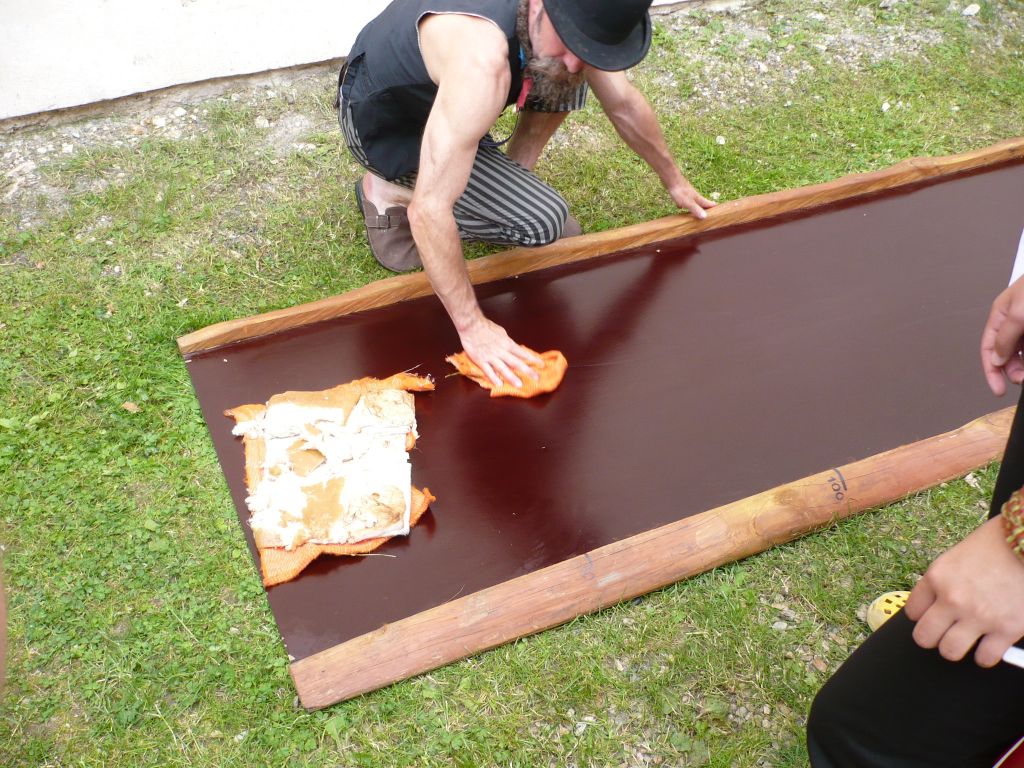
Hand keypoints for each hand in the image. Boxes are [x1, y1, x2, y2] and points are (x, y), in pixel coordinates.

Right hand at [458, 317, 541, 387]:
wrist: (471, 325)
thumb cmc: (486, 327)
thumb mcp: (501, 333)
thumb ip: (507, 342)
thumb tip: (514, 348)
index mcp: (507, 344)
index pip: (522, 353)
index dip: (532, 359)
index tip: (541, 365)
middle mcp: (501, 351)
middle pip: (516, 363)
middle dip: (528, 371)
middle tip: (537, 378)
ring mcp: (491, 357)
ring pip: (503, 369)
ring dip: (512, 377)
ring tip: (519, 385)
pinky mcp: (480, 360)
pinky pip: (488, 371)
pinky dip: (494, 378)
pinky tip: (499, 384)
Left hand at [667, 179, 716, 220]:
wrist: (671, 179)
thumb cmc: (680, 191)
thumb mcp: (688, 203)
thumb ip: (696, 209)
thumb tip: (705, 217)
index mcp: (698, 198)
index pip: (708, 203)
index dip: (714, 207)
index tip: (720, 211)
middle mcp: (694, 196)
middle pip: (702, 202)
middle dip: (706, 207)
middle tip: (710, 212)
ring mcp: (688, 193)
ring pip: (694, 201)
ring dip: (696, 206)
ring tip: (697, 211)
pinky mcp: (681, 192)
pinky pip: (684, 200)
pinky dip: (685, 204)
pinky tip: (680, 206)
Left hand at [904, 515, 1023, 666]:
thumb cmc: (997, 544)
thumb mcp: (958, 555)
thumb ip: (945, 579)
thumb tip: (938, 601)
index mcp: (937, 577)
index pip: (913, 611)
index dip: (922, 616)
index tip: (929, 617)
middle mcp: (953, 599)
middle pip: (924, 636)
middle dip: (932, 638)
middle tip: (942, 635)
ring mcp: (979, 617)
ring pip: (950, 651)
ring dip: (955, 649)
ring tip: (964, 642)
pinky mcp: (1006, 630)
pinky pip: (985, 658)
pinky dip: (985, 656)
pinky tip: (989, 648)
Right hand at [981, 276, 1023, 394]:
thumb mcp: (1018, 314)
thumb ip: (1004, 338)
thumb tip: (995, 358)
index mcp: (1001, 315)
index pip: (988, 348)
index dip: (991, 371)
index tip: (998, 388)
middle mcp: (1015, 320)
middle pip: (1007, 353)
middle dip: (1012, 369)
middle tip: (1020, 380)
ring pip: (1023, 352)